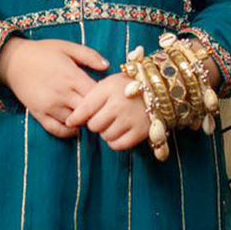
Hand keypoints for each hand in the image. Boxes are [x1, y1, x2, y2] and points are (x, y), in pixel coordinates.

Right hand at [0, 36, 110, 138]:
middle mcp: (62, 93)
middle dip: (97, 112)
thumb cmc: (42, 52)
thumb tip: (107, 67)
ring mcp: (50, 106)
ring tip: (88, 116)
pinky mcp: (39, 114)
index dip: (106, 97)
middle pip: (89, 111)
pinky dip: (68, 132)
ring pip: (75, 122)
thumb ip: (89, 55)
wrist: (13, 60)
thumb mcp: (67, 47)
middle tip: (102, 109)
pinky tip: (74, 126)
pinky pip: (57, 130)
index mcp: (72, 76)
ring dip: (83, 121)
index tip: (107, 95)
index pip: (97, 95)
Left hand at [64, 50, 222, 151]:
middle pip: (93, 125)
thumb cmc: (127, 86)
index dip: (75, 118)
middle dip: (95, 123)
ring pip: (105, 136)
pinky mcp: (140, 132)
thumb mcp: (107, 84)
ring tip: (114, 122)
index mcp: (108, 89)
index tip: (72, 121)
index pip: (84, 109)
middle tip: (103, 117)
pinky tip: (120, 131)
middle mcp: (119, 104)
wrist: (159, 88)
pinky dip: (116, 142)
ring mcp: (130, 119)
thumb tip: (71, 121)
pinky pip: (118, 145)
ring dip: (106, 132)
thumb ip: (89, 99)